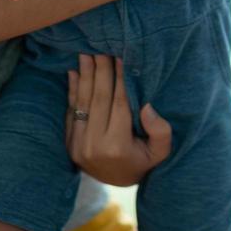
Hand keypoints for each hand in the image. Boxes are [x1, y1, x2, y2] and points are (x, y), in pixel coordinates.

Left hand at [65, 54, 171, 185]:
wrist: (116, 183)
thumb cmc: (144, 162)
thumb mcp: (160, 152)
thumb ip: (160, 131)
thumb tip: (147, 106)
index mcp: (117, 146)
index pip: (119, 103)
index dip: (120, 78)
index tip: (121, 56)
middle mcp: (94, 145)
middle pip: (99, 98)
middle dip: (101, 70)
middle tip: (101, 47)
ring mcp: (78, 145)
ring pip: (83, 102)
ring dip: (84, 75)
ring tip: (85, 53)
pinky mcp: (69, 143)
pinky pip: (71, 111)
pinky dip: (72, 90)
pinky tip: (74, 72)